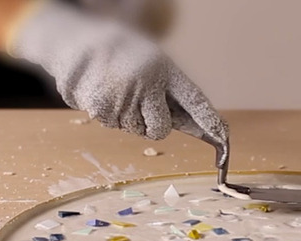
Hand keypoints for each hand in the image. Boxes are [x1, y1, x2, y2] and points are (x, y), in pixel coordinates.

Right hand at [9, 0, 227, 144]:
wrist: (78, 41)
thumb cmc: (124, 57)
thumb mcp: (153, 65)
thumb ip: (171, 94)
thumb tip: (199, 128)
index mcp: (166, 69)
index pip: (194, 100)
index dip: (208, 121)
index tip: (222, 139)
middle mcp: (147, 82)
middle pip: (160, 130)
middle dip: (153, 126)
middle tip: (141, 106)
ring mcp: (124, 95)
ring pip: (134, 129)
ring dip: (127, 117)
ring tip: (118, 90)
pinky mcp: (100, 107)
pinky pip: (112, 125)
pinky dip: (108, 115)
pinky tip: (103, 92)